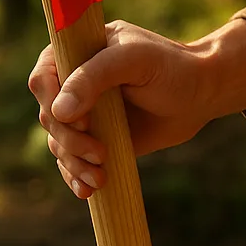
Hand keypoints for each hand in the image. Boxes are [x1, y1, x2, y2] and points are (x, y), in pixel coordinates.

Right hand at [28, 18, 245, 198]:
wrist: (202, 94)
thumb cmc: (171, 67)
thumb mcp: (135, 60)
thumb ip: (95, 77)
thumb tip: (59, 112)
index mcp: (74, 54)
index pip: (43, 79)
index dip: (54, 103)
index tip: (84, 122)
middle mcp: (73, 84)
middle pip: (49, 117)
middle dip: (69, 141)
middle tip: (98, 154)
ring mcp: (85, 114)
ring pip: (59, 143)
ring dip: (74, 163)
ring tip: (100, 177)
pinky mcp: (98, 139)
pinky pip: (75, 160)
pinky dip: (76, 176)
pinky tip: (87, 190)